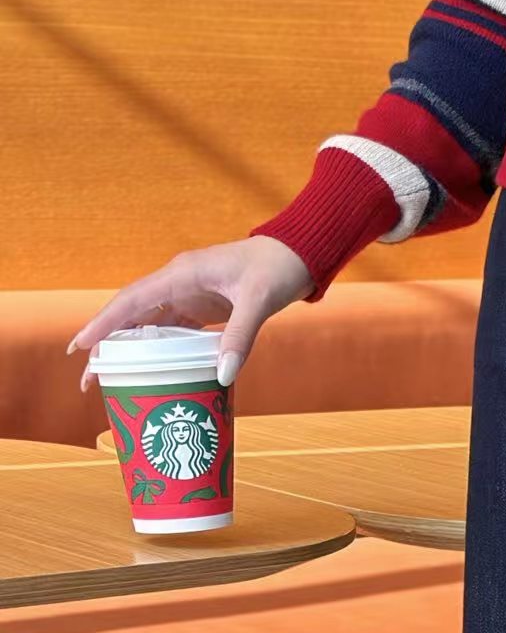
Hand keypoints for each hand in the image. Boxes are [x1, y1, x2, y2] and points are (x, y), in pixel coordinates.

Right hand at [68, 236, 314, 390]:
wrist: (298, 253)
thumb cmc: (277, 269)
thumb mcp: (259, 301)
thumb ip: (239, 336)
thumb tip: (222, 375)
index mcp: (181, 274)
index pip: (131, 301)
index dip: (103, 324)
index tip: (80, 348)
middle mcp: (177, 282)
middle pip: (131, 315)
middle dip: (107, 345)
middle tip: (88, 379)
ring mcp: (188, 294)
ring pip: (148, 324)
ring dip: (128, 351)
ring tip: (109, 380)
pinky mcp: (202, 305)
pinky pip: (171, 330)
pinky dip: (157, 350)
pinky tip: (149, 371)